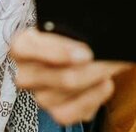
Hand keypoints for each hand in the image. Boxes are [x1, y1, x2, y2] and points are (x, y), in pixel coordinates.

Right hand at [11, 28, 130, 125]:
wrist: (77, 51)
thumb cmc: (71, 35)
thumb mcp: (69, 23)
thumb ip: (76, 25)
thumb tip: (95, 37)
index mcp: (23, 46)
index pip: (24, 48)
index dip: (56, 51)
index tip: (86, 53)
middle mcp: (27, 74)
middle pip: (59, 76)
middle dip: (91, 68)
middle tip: (110, 60)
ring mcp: (41, 96)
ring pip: (70, 93)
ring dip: (96, 79)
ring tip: (112, 66)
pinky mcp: (57, 112)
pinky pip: (76, 111)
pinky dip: (95, 97)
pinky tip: (105, 83)